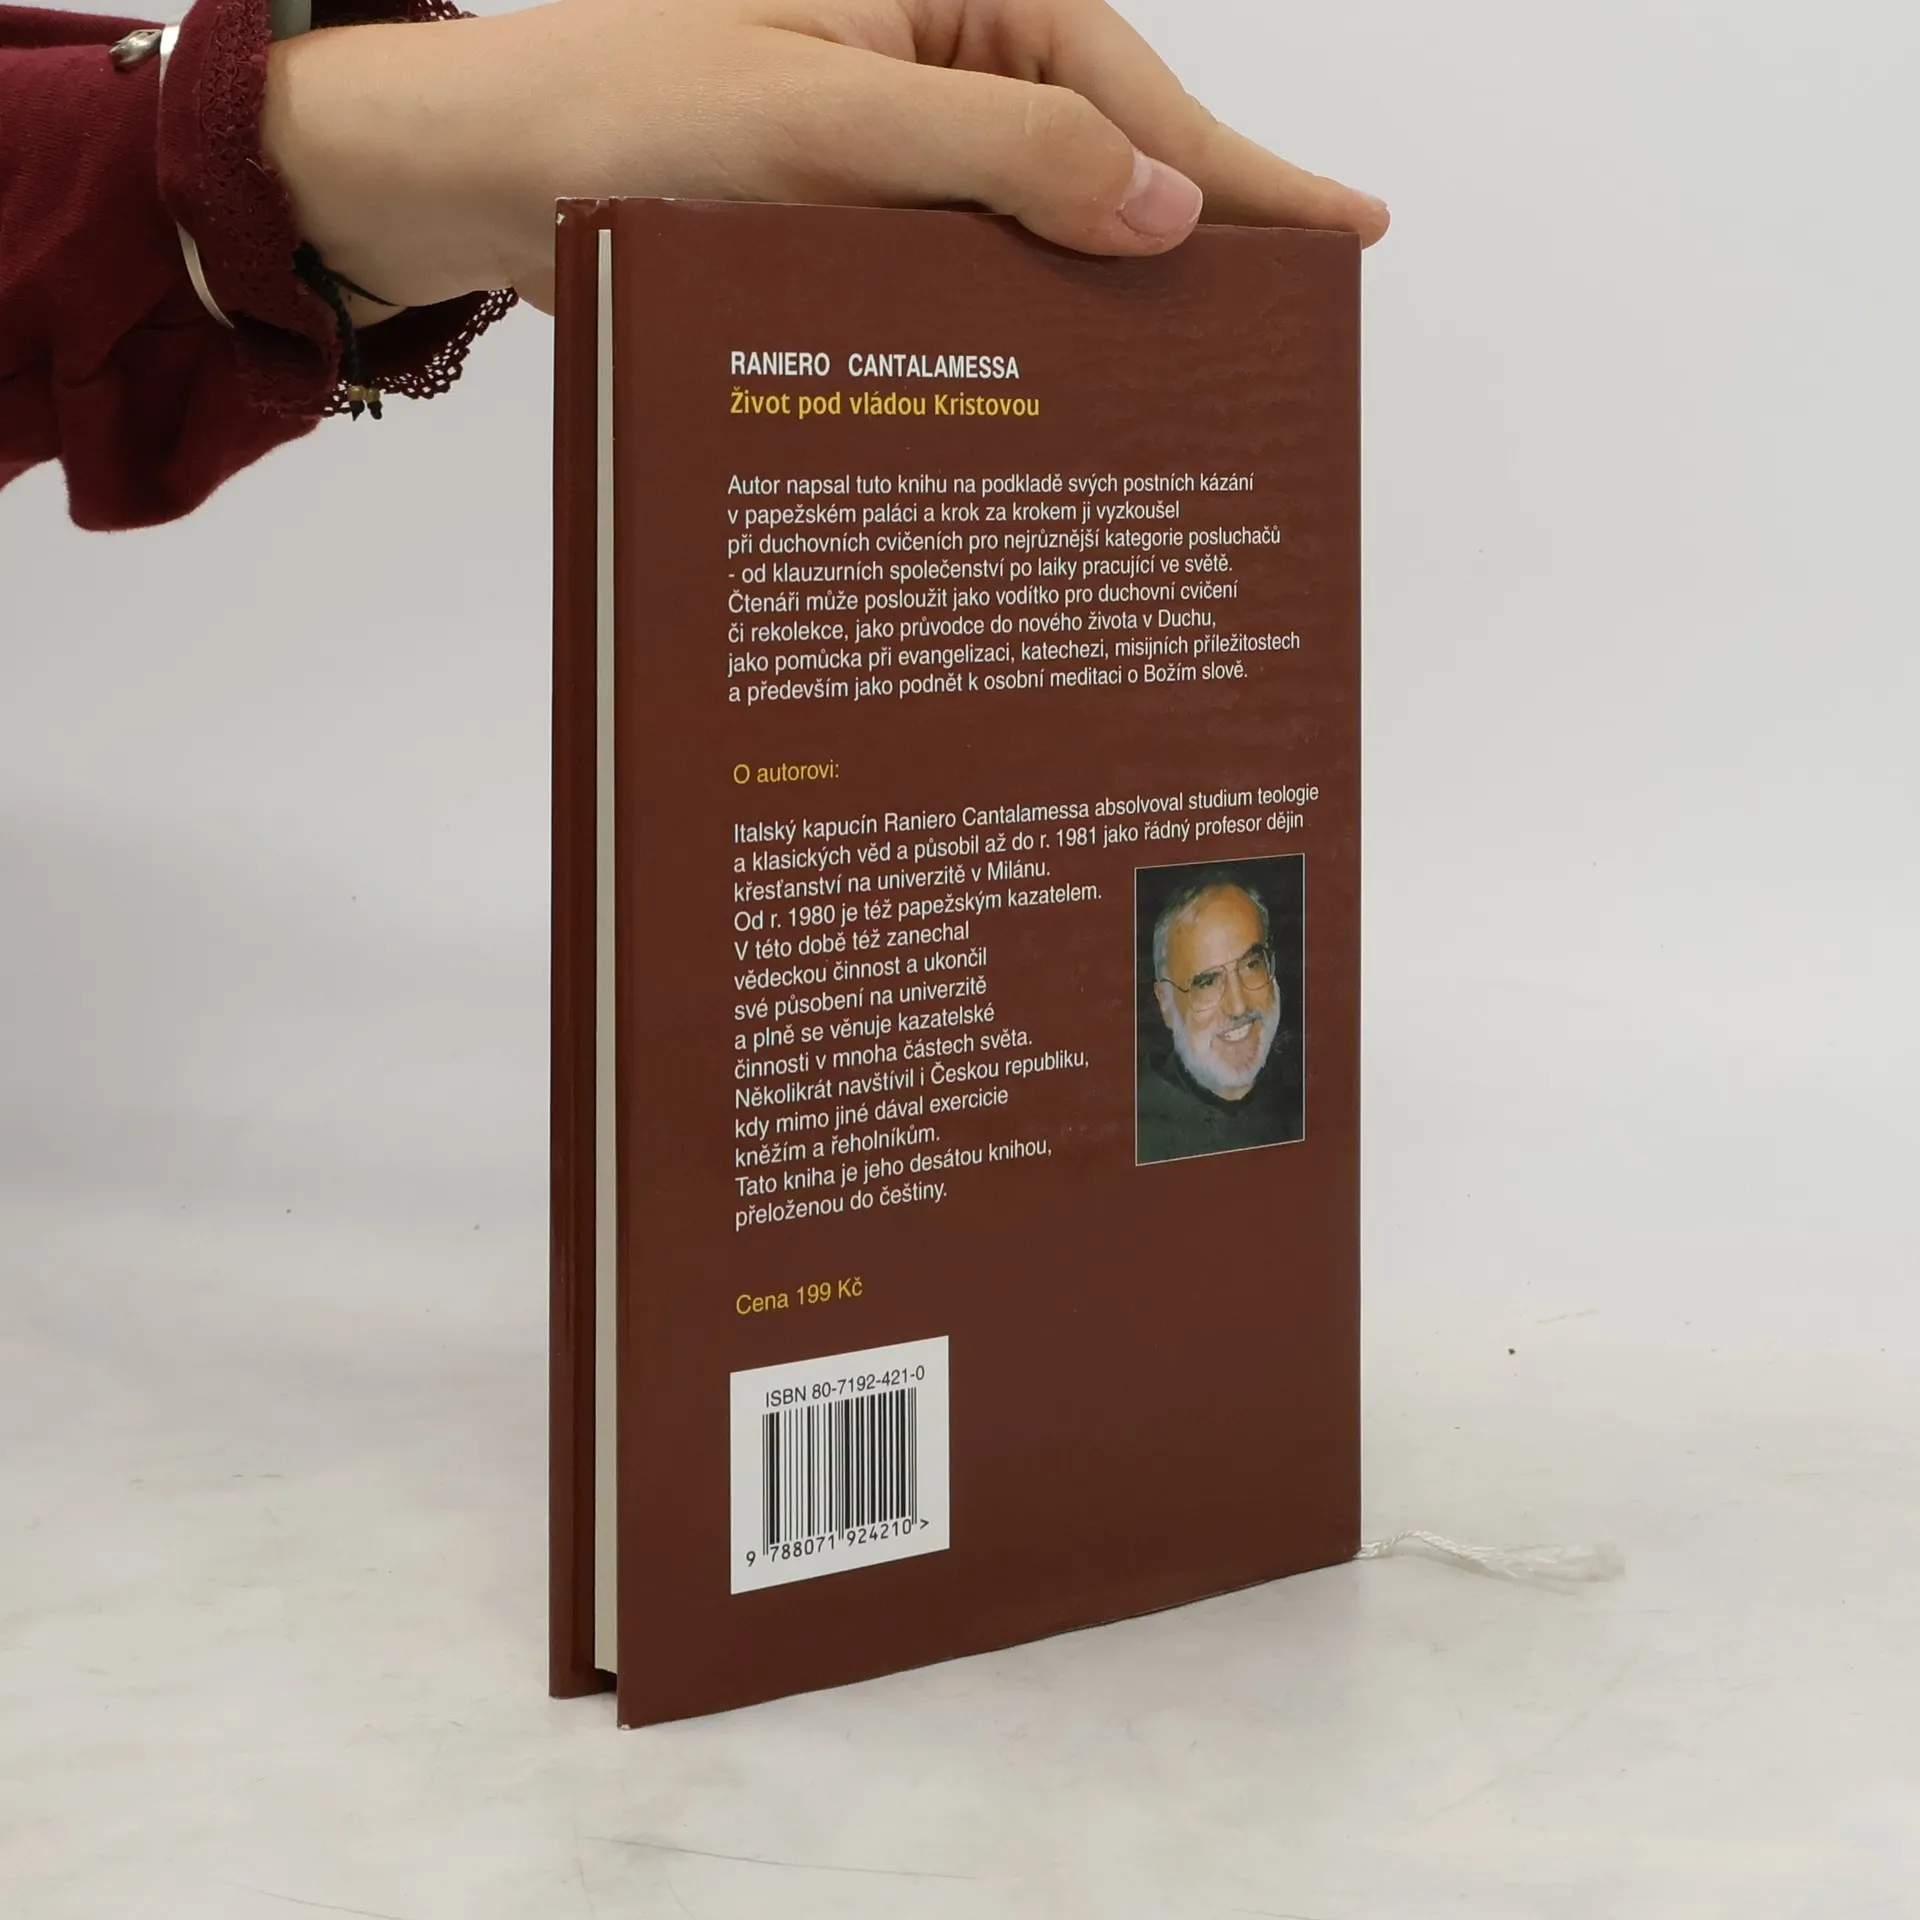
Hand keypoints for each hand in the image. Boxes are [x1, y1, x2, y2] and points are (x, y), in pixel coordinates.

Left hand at [262, 0, 1388, 316]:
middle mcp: (930, 56)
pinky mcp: (851, 211)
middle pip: (1103, 147)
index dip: (1237, 169)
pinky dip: (1015, 314)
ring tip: (1194, 368)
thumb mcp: (831, 126)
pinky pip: (966, 260)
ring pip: (1038, 219)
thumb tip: (1161, 208)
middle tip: (1286, 327)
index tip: (1343, 229)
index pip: (1124, 85)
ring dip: (1102, 290)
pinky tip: (1058, 371)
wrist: (485, 171)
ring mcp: (893, 140)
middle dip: (1190, 234)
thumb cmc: (628, 114)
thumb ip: (1006, 154)